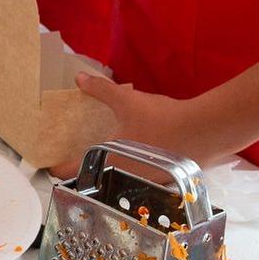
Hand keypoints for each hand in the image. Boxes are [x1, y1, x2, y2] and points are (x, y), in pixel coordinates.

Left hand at [72, 72, 226, 169]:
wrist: (207, 130)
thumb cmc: (163, 119)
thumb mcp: (127, 100)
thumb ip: (101, 90)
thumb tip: (79, 79)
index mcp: (110, 160)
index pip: (74, 170)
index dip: (60, 167)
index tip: (51, 164)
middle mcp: (124, 175)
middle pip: (97, 175)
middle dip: (89, 165)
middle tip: (82, 152)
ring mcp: (145, 180)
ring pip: (120, 175)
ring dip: (114, 164)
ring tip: (112, 150)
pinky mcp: (164, 178)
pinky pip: (141, 173)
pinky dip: (136, 163)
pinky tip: (143, 150)